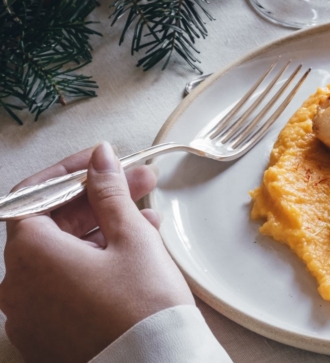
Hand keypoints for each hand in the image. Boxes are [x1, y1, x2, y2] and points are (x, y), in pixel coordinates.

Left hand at [0, 143, 193, 362]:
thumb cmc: (141, 307)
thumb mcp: (130, 235)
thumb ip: (109, 190)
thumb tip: (99, 158)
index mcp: (30, 256)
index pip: (35, 195)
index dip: (71, 172)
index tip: (102, 163)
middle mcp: (18, 286)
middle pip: (52, 223)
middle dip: (98, 198)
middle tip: (139, 182)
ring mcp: (30, 315)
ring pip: (62, 253)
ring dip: (103, 228)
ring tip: (148, 219)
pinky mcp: (48, 334)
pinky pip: (65, 282)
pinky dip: (94, 260)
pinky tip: (134, 251)